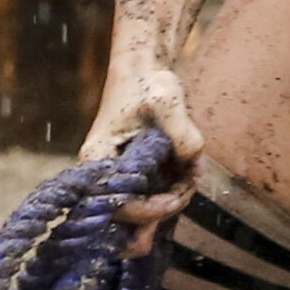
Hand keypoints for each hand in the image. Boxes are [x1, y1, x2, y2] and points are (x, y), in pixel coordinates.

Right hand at [81, 54, 205, 255]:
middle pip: (122, 218)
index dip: (148, 210)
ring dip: (167, 204)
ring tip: (190, 180)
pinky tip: (186, 180)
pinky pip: (149, 198)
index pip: (116, 204)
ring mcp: (119, 175)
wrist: (144, 71)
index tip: (176, 198)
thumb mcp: (168, 105)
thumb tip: (191, 167)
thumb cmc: (147, 85)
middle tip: (181, 198)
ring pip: (138, 212)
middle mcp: (102, 174)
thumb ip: (183, 138)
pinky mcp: (134, 173)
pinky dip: (170, 195)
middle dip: (155, 217)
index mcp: (98, 159)